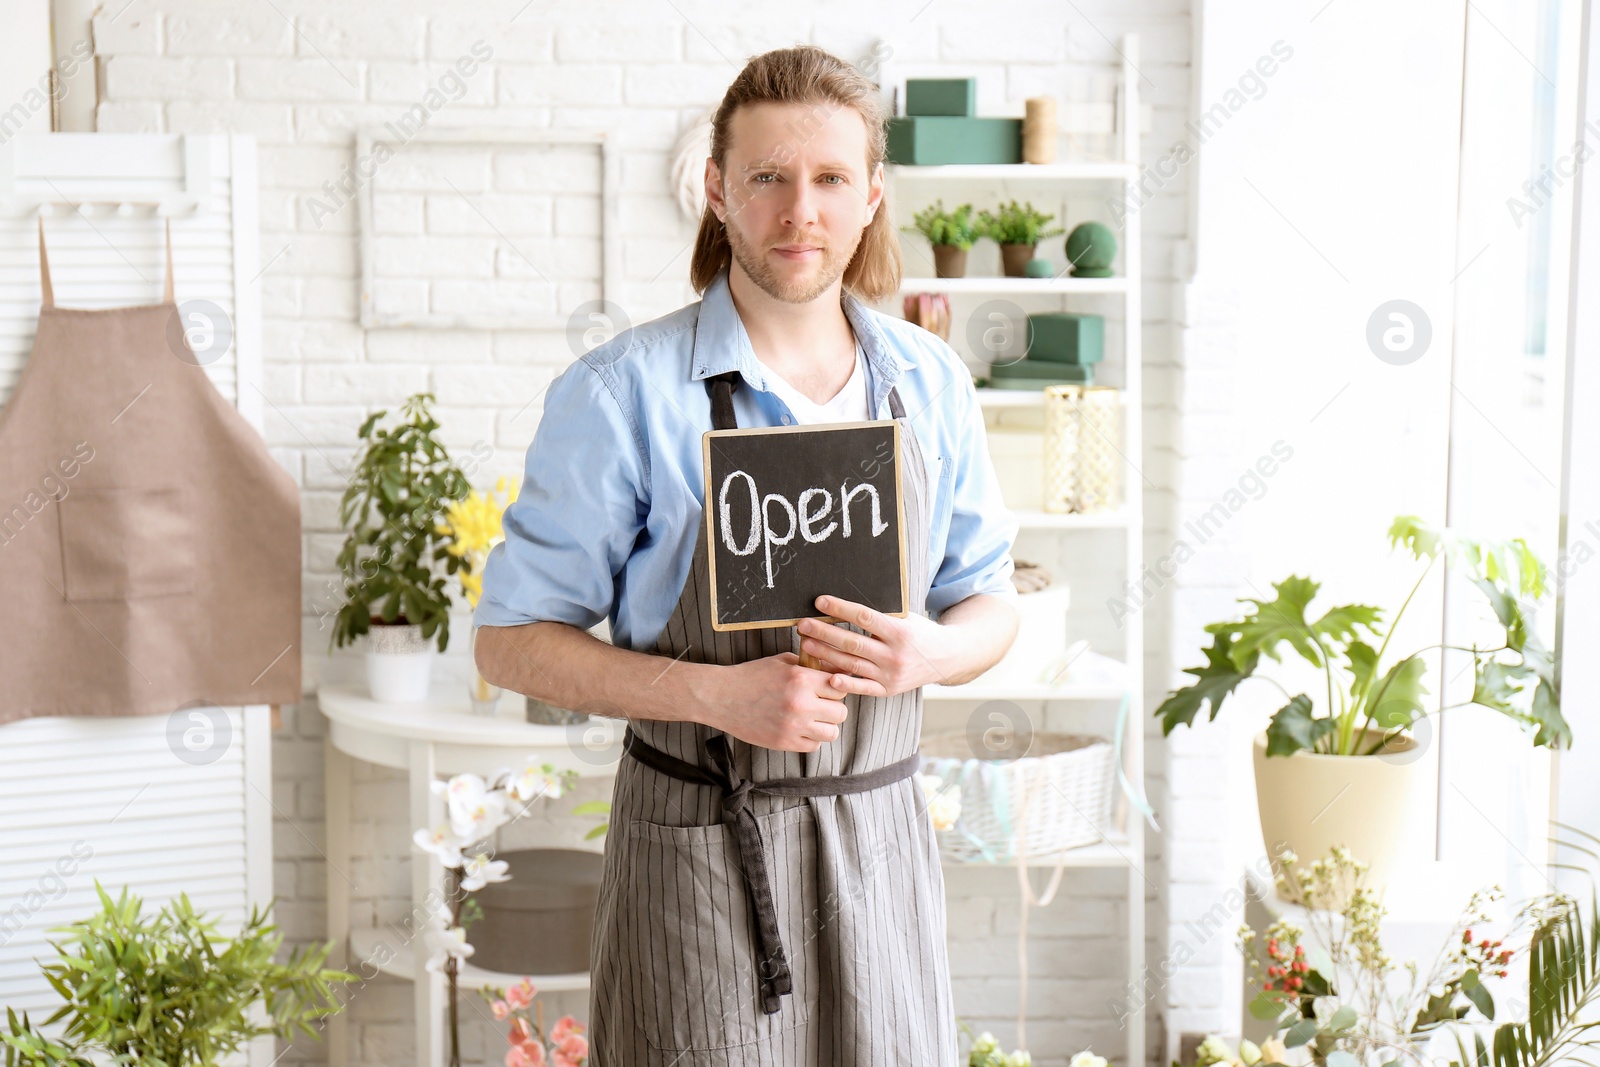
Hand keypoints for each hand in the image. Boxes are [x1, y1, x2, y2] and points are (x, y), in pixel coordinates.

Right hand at [705, 652, 850, 752]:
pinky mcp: (784, 743)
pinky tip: (800, 729)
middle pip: (841, 712)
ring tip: (813, 719)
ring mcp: (793, 726)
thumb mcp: (782, 662)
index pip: (840, 687)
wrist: (722, 697)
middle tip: (821, 705)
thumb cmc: (752, 676)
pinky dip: (811, 739)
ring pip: (832, 732)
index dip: (835, 688)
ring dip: (825, 726)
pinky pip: (814, 746)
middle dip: (833, 707)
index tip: (827, 689)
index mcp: (801, 679)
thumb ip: (810, 665)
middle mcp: (801, 704)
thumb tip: (836, 670)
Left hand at [795, 594, 951, 698]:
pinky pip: (863, 688)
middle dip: (825, 633)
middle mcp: (895, 654)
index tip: (820, 602)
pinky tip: (827, 677)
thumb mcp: (906, 617)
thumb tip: (845, 603)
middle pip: (853, 642)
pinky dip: (845, 684)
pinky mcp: (888, 690)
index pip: (864, 617)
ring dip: (826, 654)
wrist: (946, 658)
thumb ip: (881, 614)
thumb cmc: (920, 632)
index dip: (841, 609)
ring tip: (807, 644)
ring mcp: (891, 675)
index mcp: (900, 631)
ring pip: (852, 664)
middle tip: (804, 625)